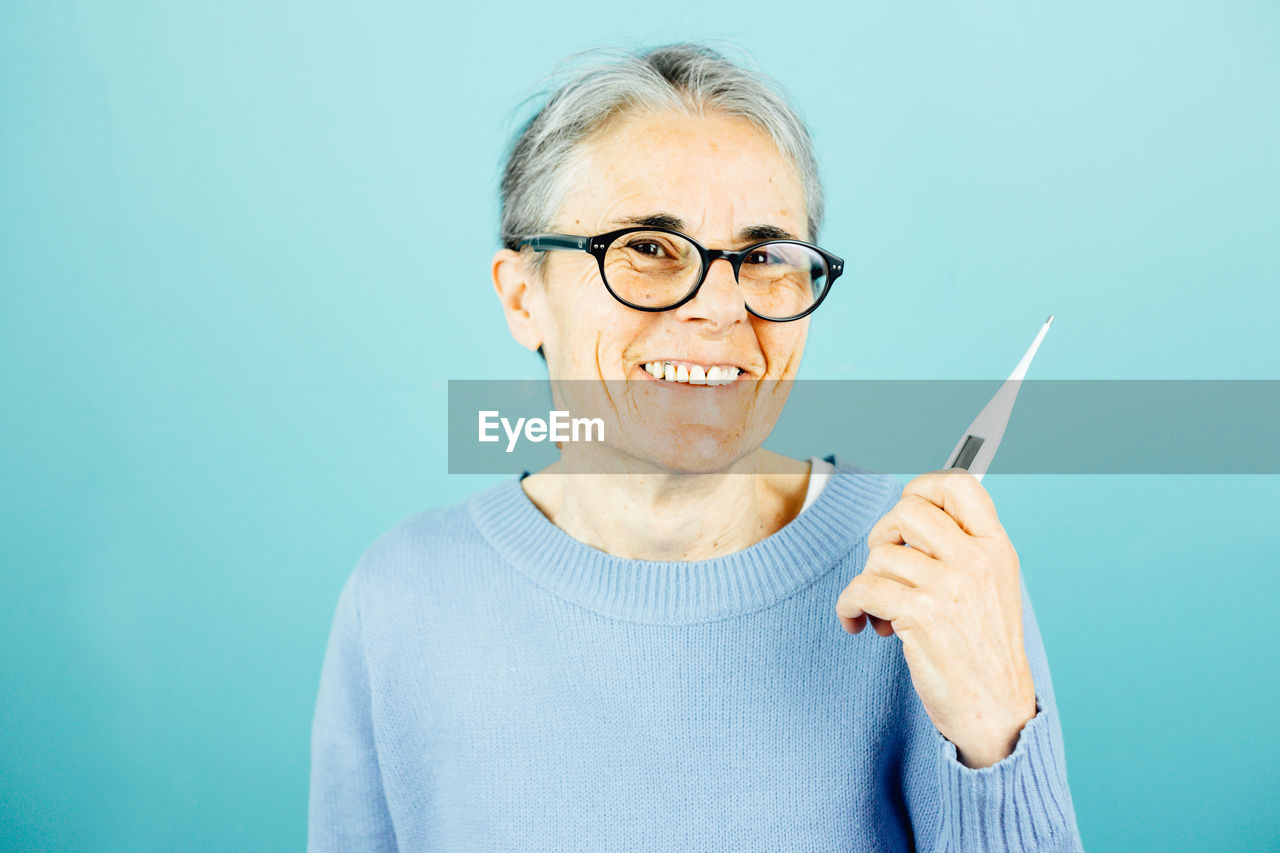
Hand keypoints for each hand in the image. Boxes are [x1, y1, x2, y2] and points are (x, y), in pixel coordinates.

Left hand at [835, 469, 1036, 767]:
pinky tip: (860, 625)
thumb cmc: (983, 652)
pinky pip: (862, 589)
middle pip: (907, 511)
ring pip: (879, 556)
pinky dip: (849, 607)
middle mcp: (976, 561)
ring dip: (869, 584)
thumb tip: (908, 514)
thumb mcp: (991, 588)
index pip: (958, 486)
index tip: (904, 514)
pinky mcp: (923, 615)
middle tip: (887, 568)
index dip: (922, 487)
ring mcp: (950, 586)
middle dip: (883, 537)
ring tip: (883, 615)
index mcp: (996, 548)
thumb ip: (962, 548)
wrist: (996, 713)